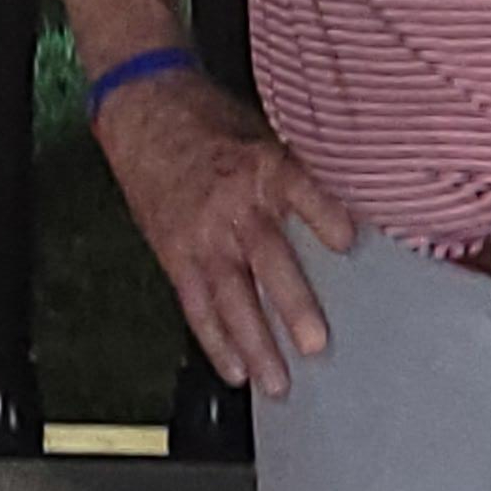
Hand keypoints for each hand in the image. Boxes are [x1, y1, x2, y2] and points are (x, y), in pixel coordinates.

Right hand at [92, 64, 355, 398]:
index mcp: (260, 163)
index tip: (347, 241)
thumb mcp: (259, 129)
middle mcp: (231, 202)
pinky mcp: (175, 253)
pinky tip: (234, 370)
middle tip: (315, 344)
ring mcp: (201, 233)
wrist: (143, 108)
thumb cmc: (209, 118)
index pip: (298, 190)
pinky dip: (214, 340)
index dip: (323, 215)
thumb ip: (292, 172)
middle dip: (291, 304)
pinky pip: (196, 305)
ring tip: (277, 382)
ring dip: (255, 343)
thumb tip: (343, 204)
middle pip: (266, 258)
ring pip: (230, 296)